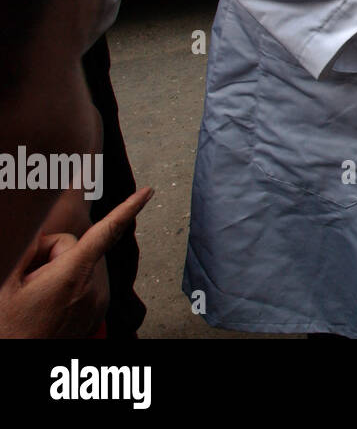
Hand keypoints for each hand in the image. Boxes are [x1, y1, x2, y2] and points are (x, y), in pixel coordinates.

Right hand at [0, 187, 152, 337]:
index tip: (147, 192)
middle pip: (76, 247)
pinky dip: (67, 287)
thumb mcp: (8, 280)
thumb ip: (28, 248)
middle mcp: (91, 288)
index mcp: (73, 273)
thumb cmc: (9, 326)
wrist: (17, 357)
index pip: (106, 231)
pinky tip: (46, 303)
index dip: (128, 207)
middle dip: (51, 254)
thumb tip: (44, 235)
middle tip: (28, 278)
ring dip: (58, 272)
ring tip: (35, 295)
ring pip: (79, 266)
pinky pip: (82, 285)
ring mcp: (95, 303)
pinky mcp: (93, 314)